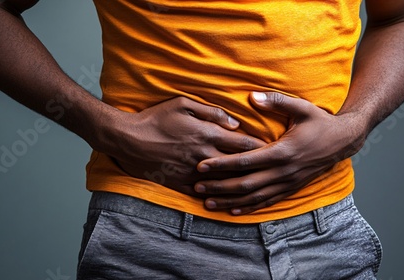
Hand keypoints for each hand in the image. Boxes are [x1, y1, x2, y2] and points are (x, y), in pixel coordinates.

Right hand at [106, 97, 265, 196]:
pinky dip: (217, 195)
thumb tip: (234, 122)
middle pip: (239, 166)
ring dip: (241, 185)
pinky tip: (227, 198)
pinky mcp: (180, 182)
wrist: (128, 139)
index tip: (275, 151)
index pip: (244, 144)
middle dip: (257, 169)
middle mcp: (204, 155)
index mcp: (208, 134)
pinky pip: (203, 191)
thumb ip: (211, 112)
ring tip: (256, 187)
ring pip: (225, 182)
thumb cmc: (155, 118)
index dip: (262, 148)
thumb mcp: (183, 104)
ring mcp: (192, 171)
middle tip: (273, 172)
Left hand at [194, 92, 366, 213]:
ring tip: (208, 202)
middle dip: (219, 186)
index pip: (245, 161)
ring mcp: (287, 183)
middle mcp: (283, 171)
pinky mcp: (291, 189)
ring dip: (230, 201)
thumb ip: (276, 101)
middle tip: (197, 187)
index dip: (222, 164)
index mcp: (282, 151)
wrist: (344, 141)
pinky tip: (234, 210)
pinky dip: (249, 207)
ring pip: (254, 197)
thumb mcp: (301, 107)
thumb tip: (252, 96)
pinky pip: (267, 202)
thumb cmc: (320, 122)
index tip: (202, 165)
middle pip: (245, 183)